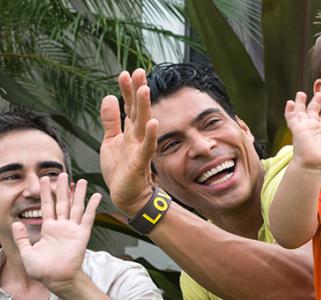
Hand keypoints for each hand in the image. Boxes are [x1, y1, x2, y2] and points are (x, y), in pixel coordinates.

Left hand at [11, 173, 100, 287]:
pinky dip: (92, 206)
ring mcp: (73, 229)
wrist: (57, 278)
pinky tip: (96, 196)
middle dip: (61, 188)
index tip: (45, 179)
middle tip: (62, 174)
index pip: (46, 206)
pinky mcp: (82, 234)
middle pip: (62, 202)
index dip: (45, 193)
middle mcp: (61, 226)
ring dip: (78, 194)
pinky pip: (88, 218)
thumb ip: (21, 238)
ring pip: (75, 207)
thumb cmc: (42, 269)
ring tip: (80, 180)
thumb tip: (17, 223)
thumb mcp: (26, 252)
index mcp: (48, 229)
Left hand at [100, 69, 156, 215]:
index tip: (126, 73)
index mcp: (129, 130)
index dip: (127, 90)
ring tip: (144, 90)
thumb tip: (109, 97)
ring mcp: (140, 148)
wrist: (127, 195)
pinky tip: (153, 122)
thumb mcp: (110, 141)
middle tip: (139, 72)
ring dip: (145, 107)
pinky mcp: (141, 162)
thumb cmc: (120, 169)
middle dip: (138, 91)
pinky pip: (147, 147)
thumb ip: (110, 120)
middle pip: (138, 110)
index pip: (129, 106)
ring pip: (143, 124)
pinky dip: (150, 135)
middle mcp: (137, 136)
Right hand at [285, 92, 320, 168]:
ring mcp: (303, 127)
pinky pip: (291, 118)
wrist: (312, 163)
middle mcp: (312, 127)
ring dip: (300, 103)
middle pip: (313, 111)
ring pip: (300, 112)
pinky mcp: (296, 129)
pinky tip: (290, 102)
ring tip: (301, 93)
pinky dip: (289, 110)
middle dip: (316, 102)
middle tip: (320, 94)